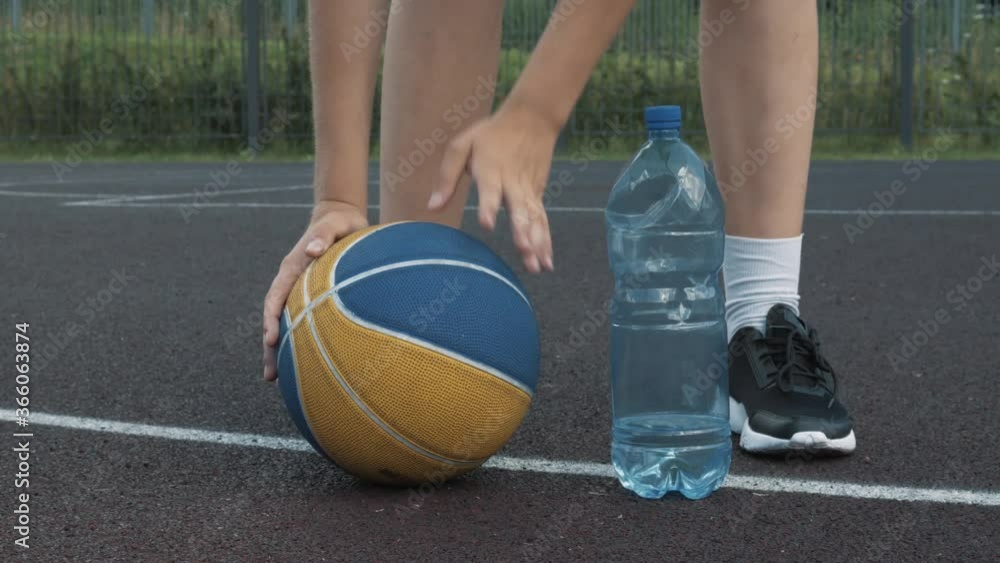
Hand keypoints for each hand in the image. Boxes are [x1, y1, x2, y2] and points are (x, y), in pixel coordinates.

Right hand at [262, 200, 367, 380]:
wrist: (340, 219)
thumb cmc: (338, 222)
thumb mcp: (333, 224)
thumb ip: (323, 236)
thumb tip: (312, 250)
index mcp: (292, 267)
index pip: (275, 297)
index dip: (270, 319)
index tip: (269, 339)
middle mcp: (291, 282)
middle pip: (274, 319)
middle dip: (270, 348)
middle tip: (270, 377)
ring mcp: (299, 292)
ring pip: (286, 324)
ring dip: (281, 351)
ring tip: (278, 380)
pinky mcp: (311, 297)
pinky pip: (303, 322)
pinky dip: (300, 342)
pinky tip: (308, 363)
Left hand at [429, 105, 558, 273]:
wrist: (532, 117)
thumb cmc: (490, 133)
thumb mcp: (462, 145)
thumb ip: (446, 177)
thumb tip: (431, 207)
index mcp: (490, 168)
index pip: (490, 189)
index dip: (489, 206)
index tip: (487, 224)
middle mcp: (512, 182)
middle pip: (519, 208)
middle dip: (522, 231)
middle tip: (524, 251)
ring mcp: (528, 189)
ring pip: (535, 219)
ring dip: (537, 243)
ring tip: (538, 267)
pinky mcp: (537, 194)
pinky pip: (542, 221)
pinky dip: (546, 241)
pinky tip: (546, 263)